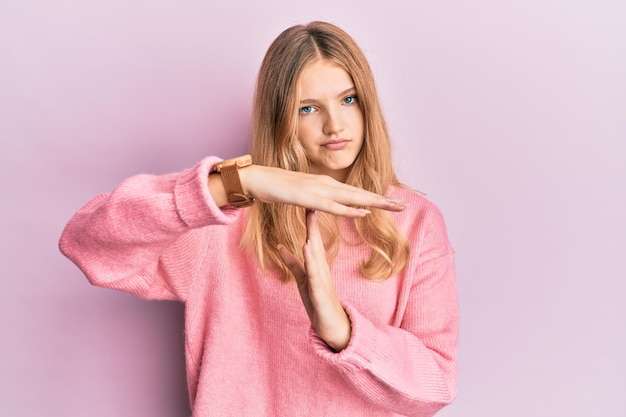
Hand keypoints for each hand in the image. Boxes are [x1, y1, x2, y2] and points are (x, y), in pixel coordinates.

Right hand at [242, 165, 405, 216]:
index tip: (393, 204)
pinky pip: (331, 206)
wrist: (259, 179)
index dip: (376, 198)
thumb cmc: (280, 188)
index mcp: (327, 185)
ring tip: (392, 207)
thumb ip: (318, 201)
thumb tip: (328, 206)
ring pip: (352, 198)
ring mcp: (318, 189)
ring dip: (373, 203)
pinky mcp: (308, 197)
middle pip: (360, 194)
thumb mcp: (304, 196)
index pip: (356, 193)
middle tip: (404, 206)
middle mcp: (327, 184)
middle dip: (383, 201)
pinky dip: (348, 210)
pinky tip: (362, 212)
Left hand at [278, 210, 350, 350]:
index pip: (312, 238)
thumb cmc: (318, 302)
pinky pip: (315, 276)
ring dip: (312, 240)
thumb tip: (280, 246)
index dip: (309, 221)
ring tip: (308, 222)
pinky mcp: (320, 294)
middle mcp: (322, 269)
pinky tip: (307, 251)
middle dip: (313, 223)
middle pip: (316, 242)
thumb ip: (292, 263)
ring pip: (316, 257)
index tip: (306, 201)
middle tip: (311, 201)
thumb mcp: (303, 279)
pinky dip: (311, 263)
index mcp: (317, 264)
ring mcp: (322, 281)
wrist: (334, 327)